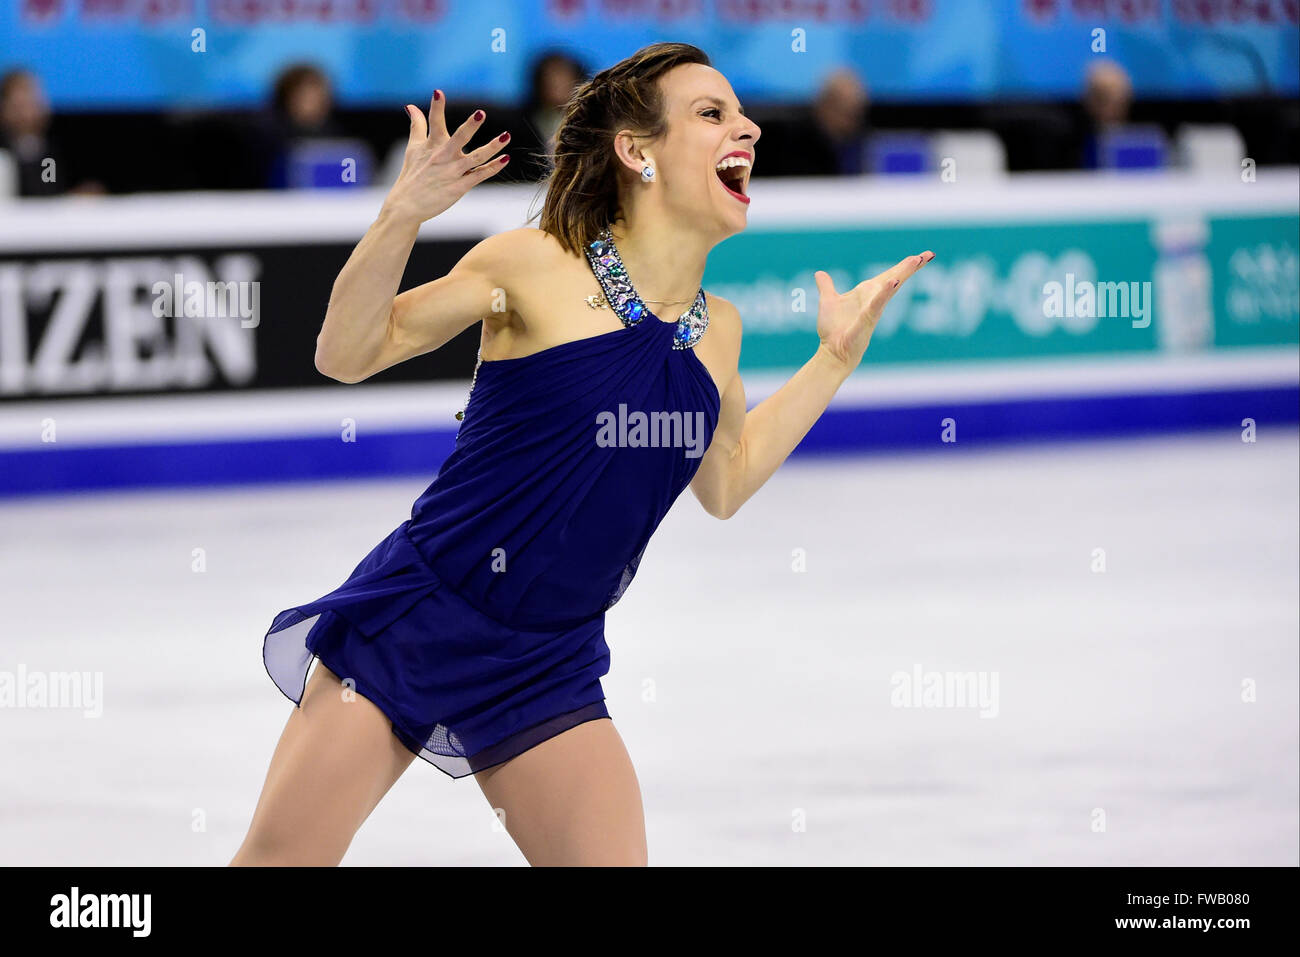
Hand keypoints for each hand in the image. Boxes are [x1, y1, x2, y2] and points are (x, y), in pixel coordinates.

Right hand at [380, 91, 510, 225]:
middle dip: (470, 126)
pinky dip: (493, 168)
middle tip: (481, 113)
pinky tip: (505, 159)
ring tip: (506, 136)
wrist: (407, 205)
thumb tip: (410, 105)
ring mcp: (452, 172)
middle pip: (459, 138)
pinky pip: (480, 175)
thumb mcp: (413, 148)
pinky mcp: (460, 187)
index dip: (436, 107)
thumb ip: (417, 125)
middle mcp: (443, 157)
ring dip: (492, 147)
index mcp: (432, 146)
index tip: (438, 92)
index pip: (434, 122)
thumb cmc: (412, 175)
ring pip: (476, 157)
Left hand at [813, 251, 933, 370]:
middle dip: (911, 267)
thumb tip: (820, 274)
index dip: (903, 266)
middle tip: (929, 254)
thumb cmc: (833, 331)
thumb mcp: (828, 302)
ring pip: (891, 288)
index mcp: (867, 293)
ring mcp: (873, 309)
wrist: (832, 352)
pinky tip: (893, 282)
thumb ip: (826, 287)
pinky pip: (876, 304)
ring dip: (903, 274)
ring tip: (916, 260)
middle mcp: (874, 299)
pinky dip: (884, 293)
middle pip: (896, 278)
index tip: (921, 255)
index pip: (889, 275)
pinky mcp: (867, 319)